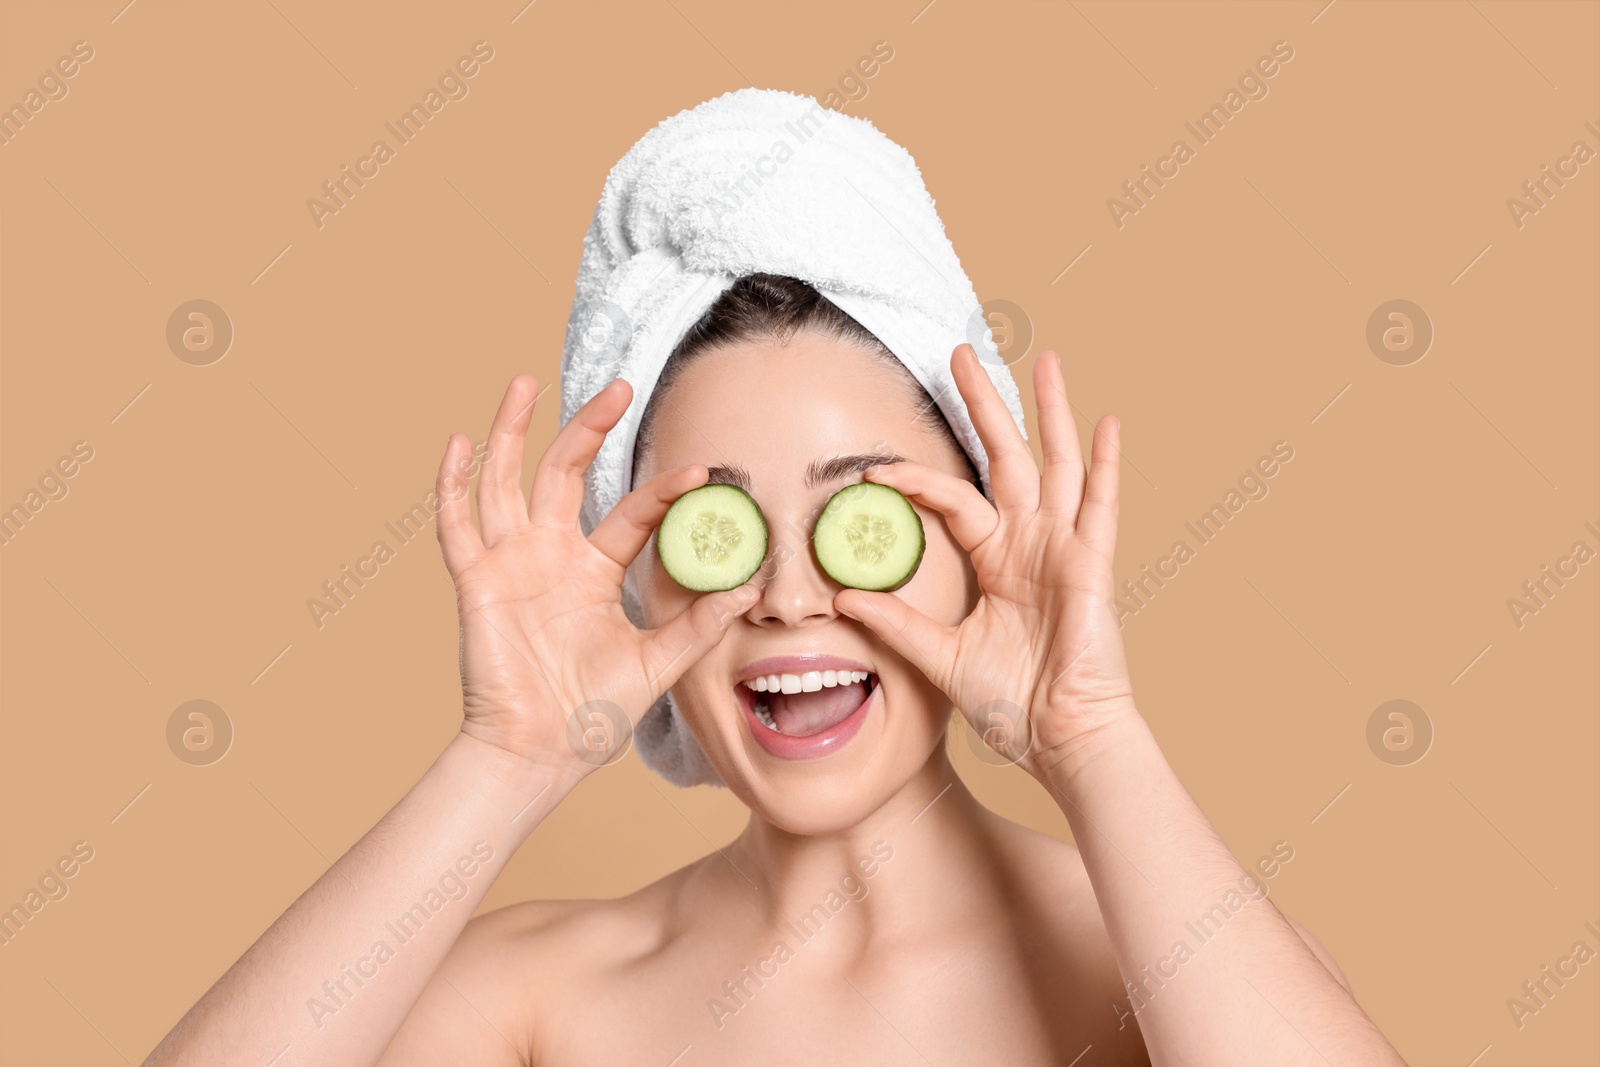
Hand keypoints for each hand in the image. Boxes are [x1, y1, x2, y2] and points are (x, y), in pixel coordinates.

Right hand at [434, 374, 759, 778]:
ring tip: (524, 382)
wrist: (541, 753)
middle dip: (588, 428)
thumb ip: (700, 623)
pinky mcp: (476, 582)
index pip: (630, 514)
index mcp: (593, 572)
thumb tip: (751, 587)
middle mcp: (550, 556)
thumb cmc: (593, 714)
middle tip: (618, 386)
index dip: (663, 491)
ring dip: (513, 431)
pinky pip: (456, 526)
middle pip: (565, 473)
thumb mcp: (659, 662)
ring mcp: (510, 564)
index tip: (701, 472)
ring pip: (506, 482)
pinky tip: (457, 441)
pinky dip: (452, 484)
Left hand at [833, 344, 1136, 776]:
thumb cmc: (1012, 703)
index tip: (872, 472)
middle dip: (984, 405)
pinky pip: (1101, 506)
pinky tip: (1105, 422)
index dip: (914, 481)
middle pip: (1006, 457)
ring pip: (1056, 464)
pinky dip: (1105, 464)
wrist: (1059, 737)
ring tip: (1045, 360)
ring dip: (1049, 412)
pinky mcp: (1092, 565)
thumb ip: (897, 624)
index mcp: (997, 559)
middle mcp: (1030, 542)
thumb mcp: (940, 657)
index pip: (952, 500)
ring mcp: (1064, 548)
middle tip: (960, 354)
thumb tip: (842, 597)